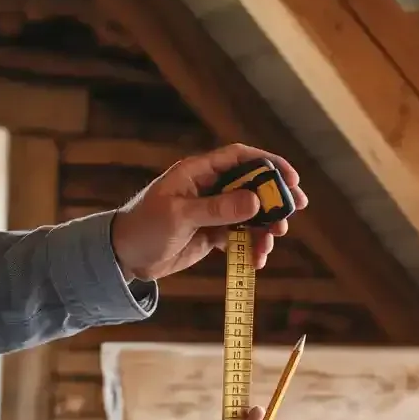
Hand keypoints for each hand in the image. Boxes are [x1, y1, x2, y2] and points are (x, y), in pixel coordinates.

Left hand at [110, 143, 308, 281]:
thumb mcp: (179, 217)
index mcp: (198, 173)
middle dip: (275, 199)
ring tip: (271, 244)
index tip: (291, 178)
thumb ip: (217, 209)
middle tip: (294, 211)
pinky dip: (252, 247)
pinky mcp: (213, 234)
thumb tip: (255, 200)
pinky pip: (241, 237)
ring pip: (251, 215)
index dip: (268, 163)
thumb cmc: (143, 229)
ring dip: (265, 228)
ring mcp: (213, 212)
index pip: (240, 158)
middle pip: (252, 186)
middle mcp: (209, 188)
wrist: (123, 258)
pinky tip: (256, 261)